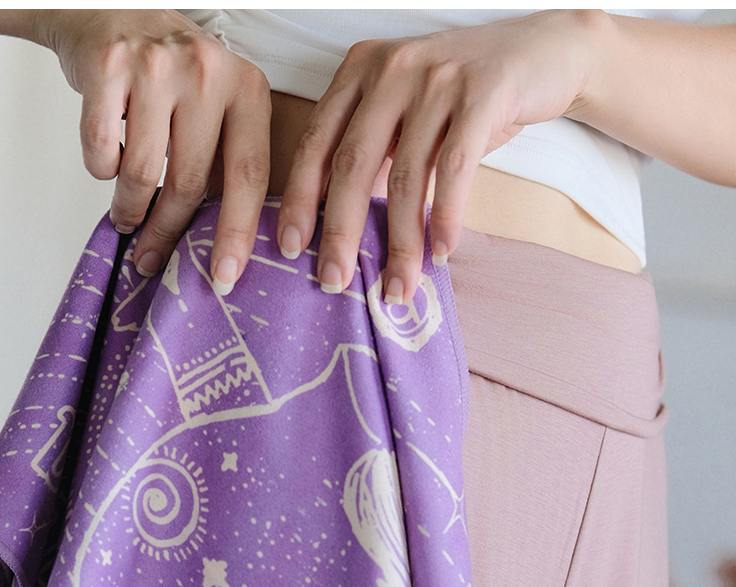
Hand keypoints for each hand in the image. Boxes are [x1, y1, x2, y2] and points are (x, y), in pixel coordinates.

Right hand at [40, 9, 270, 290]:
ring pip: (142, 174)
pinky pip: (101, 150)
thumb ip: (226, 159)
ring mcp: (156, 65)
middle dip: (167, 231)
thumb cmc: (168, 75)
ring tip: (126, 214)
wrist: (109, 9)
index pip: (249, 174)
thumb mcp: (216, 103)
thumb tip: (223, 244)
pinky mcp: (108, 66)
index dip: (237, 232)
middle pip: (190, 183)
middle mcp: (206, 70)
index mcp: (245, 86)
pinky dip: (100, 169)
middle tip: (151, 256)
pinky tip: (107, 160)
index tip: (225, 277)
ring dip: (129, 207)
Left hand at [276, 11, 598, 302]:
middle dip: (341, 232)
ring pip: (407, 175)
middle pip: (353, 164)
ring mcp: (437, 77)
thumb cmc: (465, 97)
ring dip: (402, 241)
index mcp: (360, 71)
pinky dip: (447, 216)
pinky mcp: (484, 91)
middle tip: (333, 282)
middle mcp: (392, 68)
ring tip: (399, 286)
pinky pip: (455, 167)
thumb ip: (372, 155)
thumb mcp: (406, 116)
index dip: (301, 199)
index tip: (289, 248)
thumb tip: (337, 228)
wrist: (543, 53)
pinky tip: (442, 252)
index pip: (317, 142)